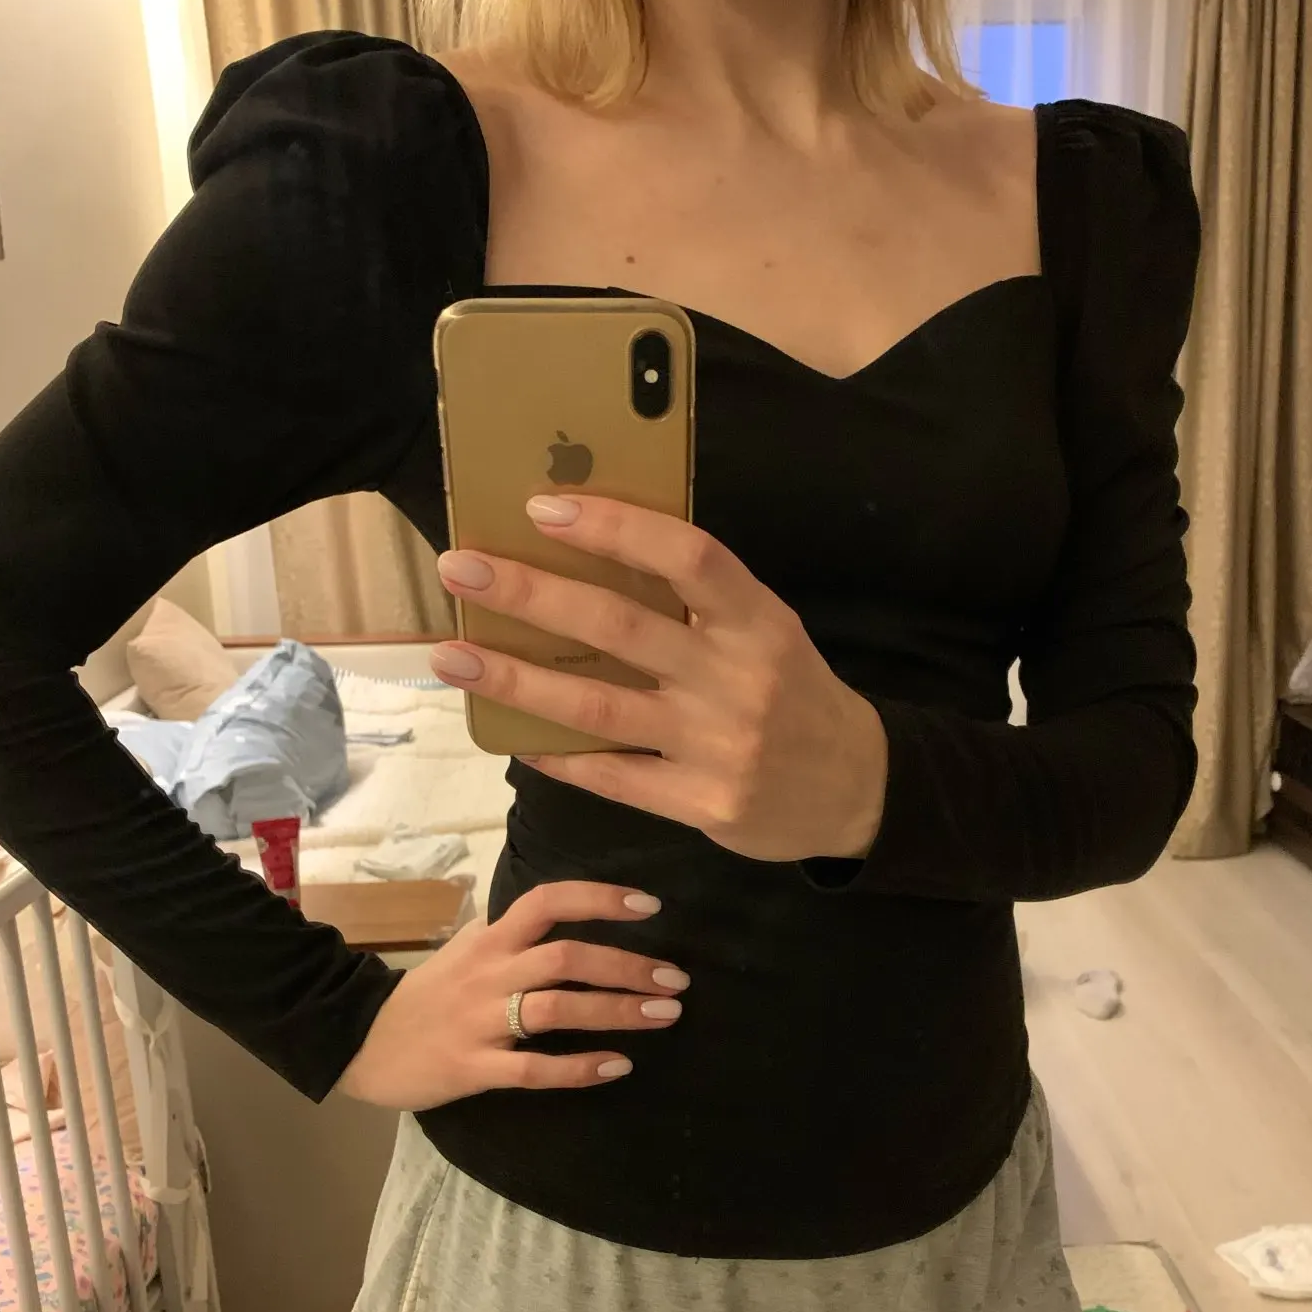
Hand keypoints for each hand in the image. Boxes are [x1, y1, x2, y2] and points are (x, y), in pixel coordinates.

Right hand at [337, 881, 687, 1108]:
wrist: (360, 1042)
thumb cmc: (426, 996)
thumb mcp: (465, 949)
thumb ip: (511, 931)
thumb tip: (560, 908)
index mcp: (490, 939)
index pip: (548, 901)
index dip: (600, 899)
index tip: (652, 906)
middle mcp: (490, 973)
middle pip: (566, 957)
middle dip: (628, 965)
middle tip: (676, 979)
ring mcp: (481, 1021)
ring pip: (558, 1009)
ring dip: (617, 1010)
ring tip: (665, 1015)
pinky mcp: (473, 1067)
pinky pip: (534, 1068)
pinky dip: (580, 1068)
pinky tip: (618, 1066)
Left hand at [432, 494, 888, 862]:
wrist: (858, 791)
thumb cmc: (795, 696)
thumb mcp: (768, 633)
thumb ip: (701, 603)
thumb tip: (591, 555)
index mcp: (760, 620)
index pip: (688, 556)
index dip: (615, 527)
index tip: (542, 507)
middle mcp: (739, 679)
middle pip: (622, 626)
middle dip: (532, 593)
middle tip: (462, 568)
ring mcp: (718, 745)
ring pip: (599, 706)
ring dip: (516, 678)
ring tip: (453, 654)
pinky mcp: (702, 804)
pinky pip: (612, 775)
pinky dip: (556, 753)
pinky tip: (510, 732)